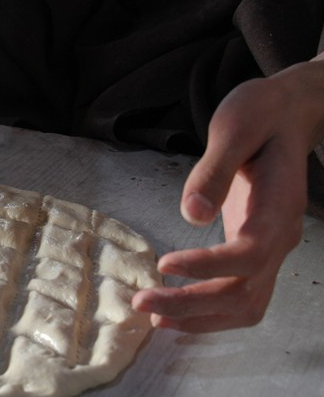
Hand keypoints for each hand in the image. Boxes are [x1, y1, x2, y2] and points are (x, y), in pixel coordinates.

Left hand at [133, 59, 323, 332]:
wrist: (286, 113)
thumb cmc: (259, 115)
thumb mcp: (234, 129)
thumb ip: (214, 171)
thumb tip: (191, 214)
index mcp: (279, 207)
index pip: (249, 254)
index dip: (208, 266)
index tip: (164, 264)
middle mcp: (280, 236)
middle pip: (244, 291)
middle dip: (192, 304)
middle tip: (142, 303)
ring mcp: (271, 247)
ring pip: (245, 303)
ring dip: (201, 316)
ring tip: (154, 315)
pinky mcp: (255, 248)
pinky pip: (240, 294)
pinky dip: (209, 310)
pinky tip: (175, 310)